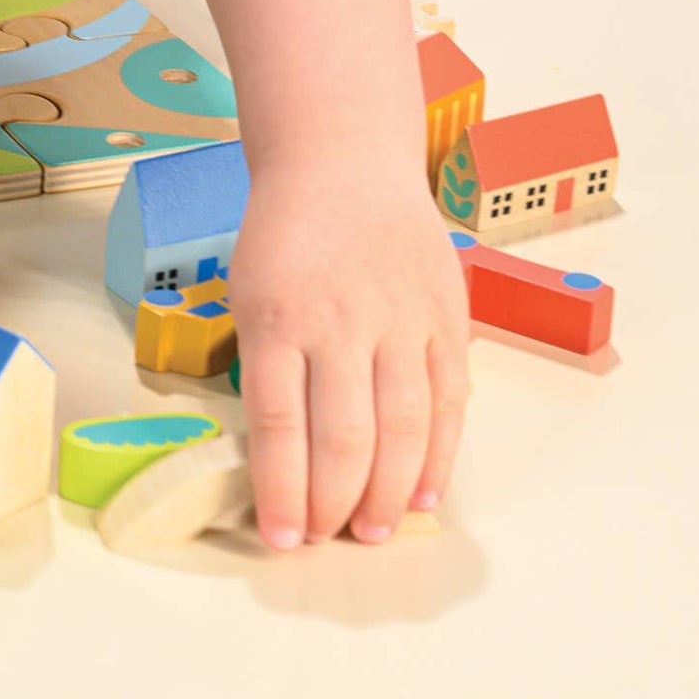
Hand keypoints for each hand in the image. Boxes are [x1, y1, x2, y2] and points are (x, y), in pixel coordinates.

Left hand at [228, 157, 469, 547]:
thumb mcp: (249, 289)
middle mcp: (341, 319)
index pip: (278, 423)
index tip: (281, 537)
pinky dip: (438, 457)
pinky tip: (421, 493)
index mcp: (278, 313)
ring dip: (386, 494)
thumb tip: (283, 459)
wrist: (345, 160)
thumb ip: (268, 365)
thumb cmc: (287, 234)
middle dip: (333, 503)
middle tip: (326, 538)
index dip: (281, 491)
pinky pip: (449, 403)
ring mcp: (401, 318)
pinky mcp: (447, 317)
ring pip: (402, 429)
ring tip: (370, 531)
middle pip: (343, 437)